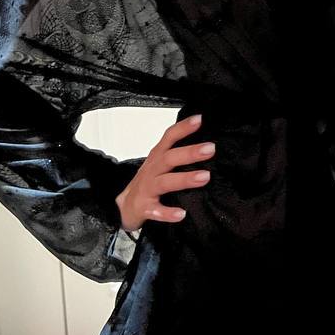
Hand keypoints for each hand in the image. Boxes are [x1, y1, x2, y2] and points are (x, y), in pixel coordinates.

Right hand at [115, 114, 214, 233]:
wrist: (124, 206)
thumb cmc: (149, 181)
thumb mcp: (160, 162)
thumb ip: (178, 152)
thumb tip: (207, 144)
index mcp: (158, 156)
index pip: (169, 137)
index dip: (183, 127)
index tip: (199, 119)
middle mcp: (152, 170)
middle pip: (169, 158)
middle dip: (190, 152)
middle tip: (211, 148)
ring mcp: (147, 189)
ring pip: (165, 182)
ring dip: (184, 179)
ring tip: (205, 177)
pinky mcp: (145, 208)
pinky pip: (156, 211)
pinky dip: (168, 213)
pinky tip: (181, 214)